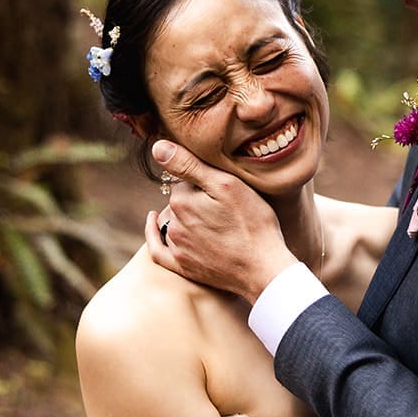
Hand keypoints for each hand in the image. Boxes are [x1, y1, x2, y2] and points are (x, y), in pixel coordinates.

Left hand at [144, 140, 297, 303]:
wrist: (264, 269)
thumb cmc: (253, 224)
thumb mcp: (227, 185)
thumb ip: (189, 165)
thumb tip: (157, 147)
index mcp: (182, 201)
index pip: (185, 179)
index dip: (204, 180)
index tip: (222, 185)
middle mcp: (174, 224)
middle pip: (179, 201)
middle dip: (194, 198)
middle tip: (223, 204)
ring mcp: (178, 247)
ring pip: (173, 221)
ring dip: (184, 216)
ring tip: (211, 218)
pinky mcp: (183, 267)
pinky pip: (158, 250)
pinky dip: (153, 235)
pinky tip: (154, 222)